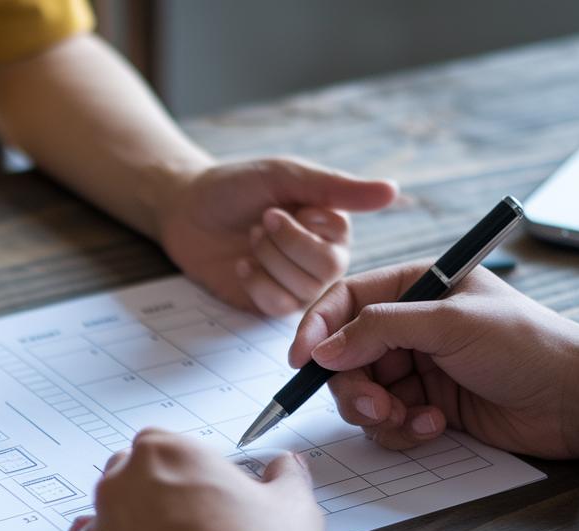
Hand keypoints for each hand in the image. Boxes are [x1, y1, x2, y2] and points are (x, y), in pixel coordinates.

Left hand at [49, 429, 321, 530]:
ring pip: (89, 529)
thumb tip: (287, 467)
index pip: (156, 447)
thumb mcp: (291, 506)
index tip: (201, 495)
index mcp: (163, 453)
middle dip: (143, 502)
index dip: (179, 472)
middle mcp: (118, 488)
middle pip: (118, 483)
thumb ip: (284, 479)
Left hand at [157, 157, 396, 315]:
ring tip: (251, 236)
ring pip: (304, 290)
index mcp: (331, 225)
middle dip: (288, 243)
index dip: (310, 226)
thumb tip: (393, 190)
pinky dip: (257, 283)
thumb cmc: (237, 187)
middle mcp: (320, 257)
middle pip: (329, 269)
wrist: (186, 209)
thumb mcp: (285, 176)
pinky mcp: (268, 303)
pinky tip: (242, 265)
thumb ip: (337, 187)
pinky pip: (278, 307)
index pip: (342, 239)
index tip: (286, 205)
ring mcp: (295, 283)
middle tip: (262, 220)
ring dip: (269, 259)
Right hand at [287, 262, 578, 459]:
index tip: (302, 362)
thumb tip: (323, 348)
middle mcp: (411, 327)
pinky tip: (438, 426)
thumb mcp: (448, 323)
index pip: (345, 301)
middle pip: (345, 356)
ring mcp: (418, 369)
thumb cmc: (526, 345)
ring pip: (362, 394)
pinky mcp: (428, 407)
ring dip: (379, 413)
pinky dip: (404, 430)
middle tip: (376, 407)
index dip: (317, 329)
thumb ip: (379, 329)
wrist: (576, 399)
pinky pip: (388, 423)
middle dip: (353, 386)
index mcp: (416, 287)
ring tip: (413, 419)